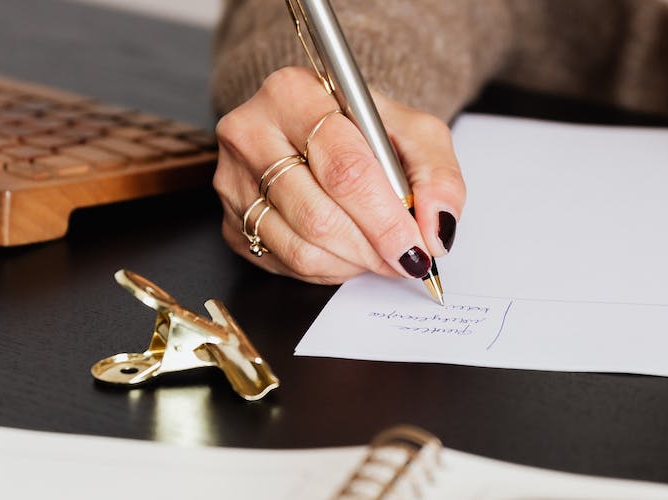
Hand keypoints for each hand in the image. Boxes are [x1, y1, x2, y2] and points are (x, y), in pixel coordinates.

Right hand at [213, 67, 464, 284]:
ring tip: (378, 253)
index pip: (344, 168)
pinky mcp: (230, 220)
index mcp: (293, 93)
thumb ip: (437, 175)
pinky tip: (346, 251)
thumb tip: (436, 229)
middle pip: (319, 214)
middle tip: (405, 259)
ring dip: (352, 262)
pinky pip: (284, 263)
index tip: (417, 246)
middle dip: (372, 248)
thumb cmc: (364, 130)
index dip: (386, 218)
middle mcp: (251, 132)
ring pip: (300, 246)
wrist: (318, 128)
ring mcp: (232, 180)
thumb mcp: (414, 132)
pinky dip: (327, 269)